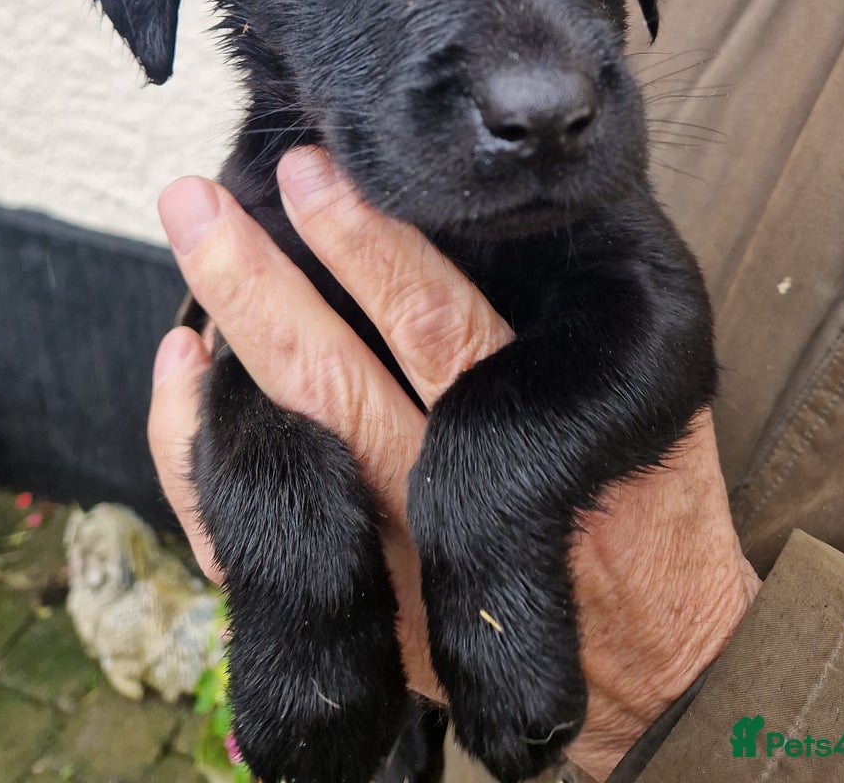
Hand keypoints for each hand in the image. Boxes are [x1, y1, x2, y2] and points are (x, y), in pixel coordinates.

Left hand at [149, 148, 759, 778]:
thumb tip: (524, 210)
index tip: (313, 171)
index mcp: (522, 442)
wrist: (653, 672)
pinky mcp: (350, 606)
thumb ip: (586, 322)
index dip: (366, 244)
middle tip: (200, 200)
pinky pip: (244, 533)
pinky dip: (199, 450)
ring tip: (188, 254)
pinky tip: (184, 367)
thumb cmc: (655, 516)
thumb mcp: (660, 402)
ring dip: (223, 345)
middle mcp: (437, 506)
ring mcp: (382, 565)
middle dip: (257, 283)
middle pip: (328, 381)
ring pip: (284, 449)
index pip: (432, 324)